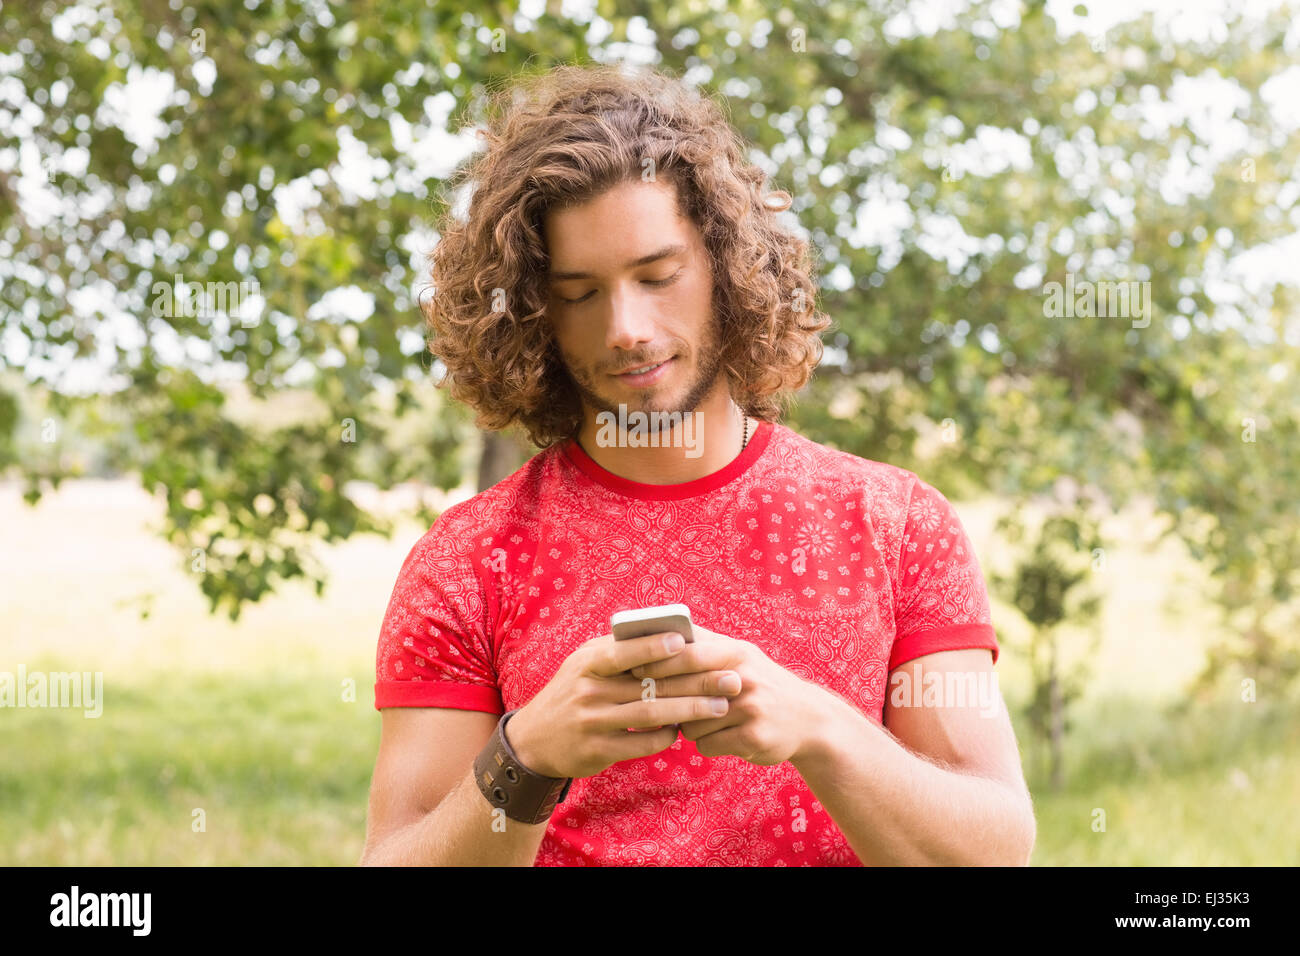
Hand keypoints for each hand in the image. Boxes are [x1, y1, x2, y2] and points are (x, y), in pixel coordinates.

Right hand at [505, 630, 743, 779]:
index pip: (624, 651)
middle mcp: (589, 690)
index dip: (653, 646)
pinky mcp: (597, 751)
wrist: (534, 740)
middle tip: (730, 678)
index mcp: (588, 662)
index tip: (685, 641)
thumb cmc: (572, 692)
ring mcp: (593, 721)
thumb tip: (670, 636)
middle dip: (694, 680)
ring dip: (690, 710)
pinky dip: (666, 736)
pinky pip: (641, 743)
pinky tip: (684, 731)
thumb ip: (619, 651)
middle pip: (650, 684)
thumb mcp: (584, 664)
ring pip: (651, 713)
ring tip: (720, 706)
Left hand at [630, 624, 827, 765]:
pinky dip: (708, 743)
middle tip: (646, 702)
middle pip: (686, 691)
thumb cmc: (763, 683)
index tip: (633, 670)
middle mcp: (744, 679)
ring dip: (689, 726)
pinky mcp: (753, 738)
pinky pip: (707, 745)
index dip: (657, 663)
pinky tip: (722, 736)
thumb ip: (705, 643)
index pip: (688, 655)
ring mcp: (750, 709)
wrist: (809, 719)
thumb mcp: (741, 655)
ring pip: (692, 723)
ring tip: (704, 720)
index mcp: (736, 653)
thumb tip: (661, 628)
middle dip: (663, 698)